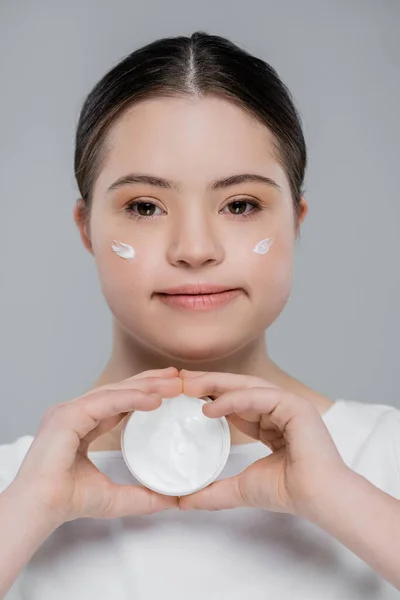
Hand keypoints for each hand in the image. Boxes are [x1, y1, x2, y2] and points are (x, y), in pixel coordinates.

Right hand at [6, 367, 182, 525]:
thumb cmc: (67, 500)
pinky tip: (154, 399)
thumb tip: (173, 500)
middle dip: (149, 382)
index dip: (144, 392)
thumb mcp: (115, 496)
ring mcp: (69, 410)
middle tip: (177, 377)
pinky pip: (106, 402)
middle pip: (118, 390)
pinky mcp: (68, 414)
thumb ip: (143, 496)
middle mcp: (74, 412)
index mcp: (81, 424)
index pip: (118, 401)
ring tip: (173, 385)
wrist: (41, 508)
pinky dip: (132, 398)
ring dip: (146, 386)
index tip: (169, 388)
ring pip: (114, 391)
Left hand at [178, 370, 348, 517]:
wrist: (317, 498)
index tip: (182, 393)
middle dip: (207, 383)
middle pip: (238, 388)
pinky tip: (210, 407)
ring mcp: (289, 404)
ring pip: (246, 386)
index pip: (234, 402)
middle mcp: (279, 408)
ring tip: (188, 387)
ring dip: (215, 385)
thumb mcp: (239, 488)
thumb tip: (181, 501)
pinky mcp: (295, 406)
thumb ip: (212, 491)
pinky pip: (259, 397)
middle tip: (179, 381)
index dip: (209, 396)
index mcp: (270, 422)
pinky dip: (233, 400)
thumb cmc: (288, 492)